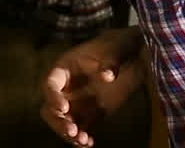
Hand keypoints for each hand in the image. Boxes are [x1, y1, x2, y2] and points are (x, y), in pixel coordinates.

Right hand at [41, 27, 146, 146]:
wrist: (133, 56)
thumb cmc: (118, 47)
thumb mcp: (116, 49)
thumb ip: (110, 61)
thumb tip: (107, 76)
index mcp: (65, 68)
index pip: (51, 84)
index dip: (53, 97)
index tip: (64, 108)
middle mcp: (66, 88)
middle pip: (51, 108)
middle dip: (58, 121)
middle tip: (72, 130)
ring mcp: (77, 102)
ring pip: (64, 122)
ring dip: (69, 133)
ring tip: (83, 140)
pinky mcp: (91, 114)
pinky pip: (81, 129)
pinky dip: (82, 138)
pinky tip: (90, 143)